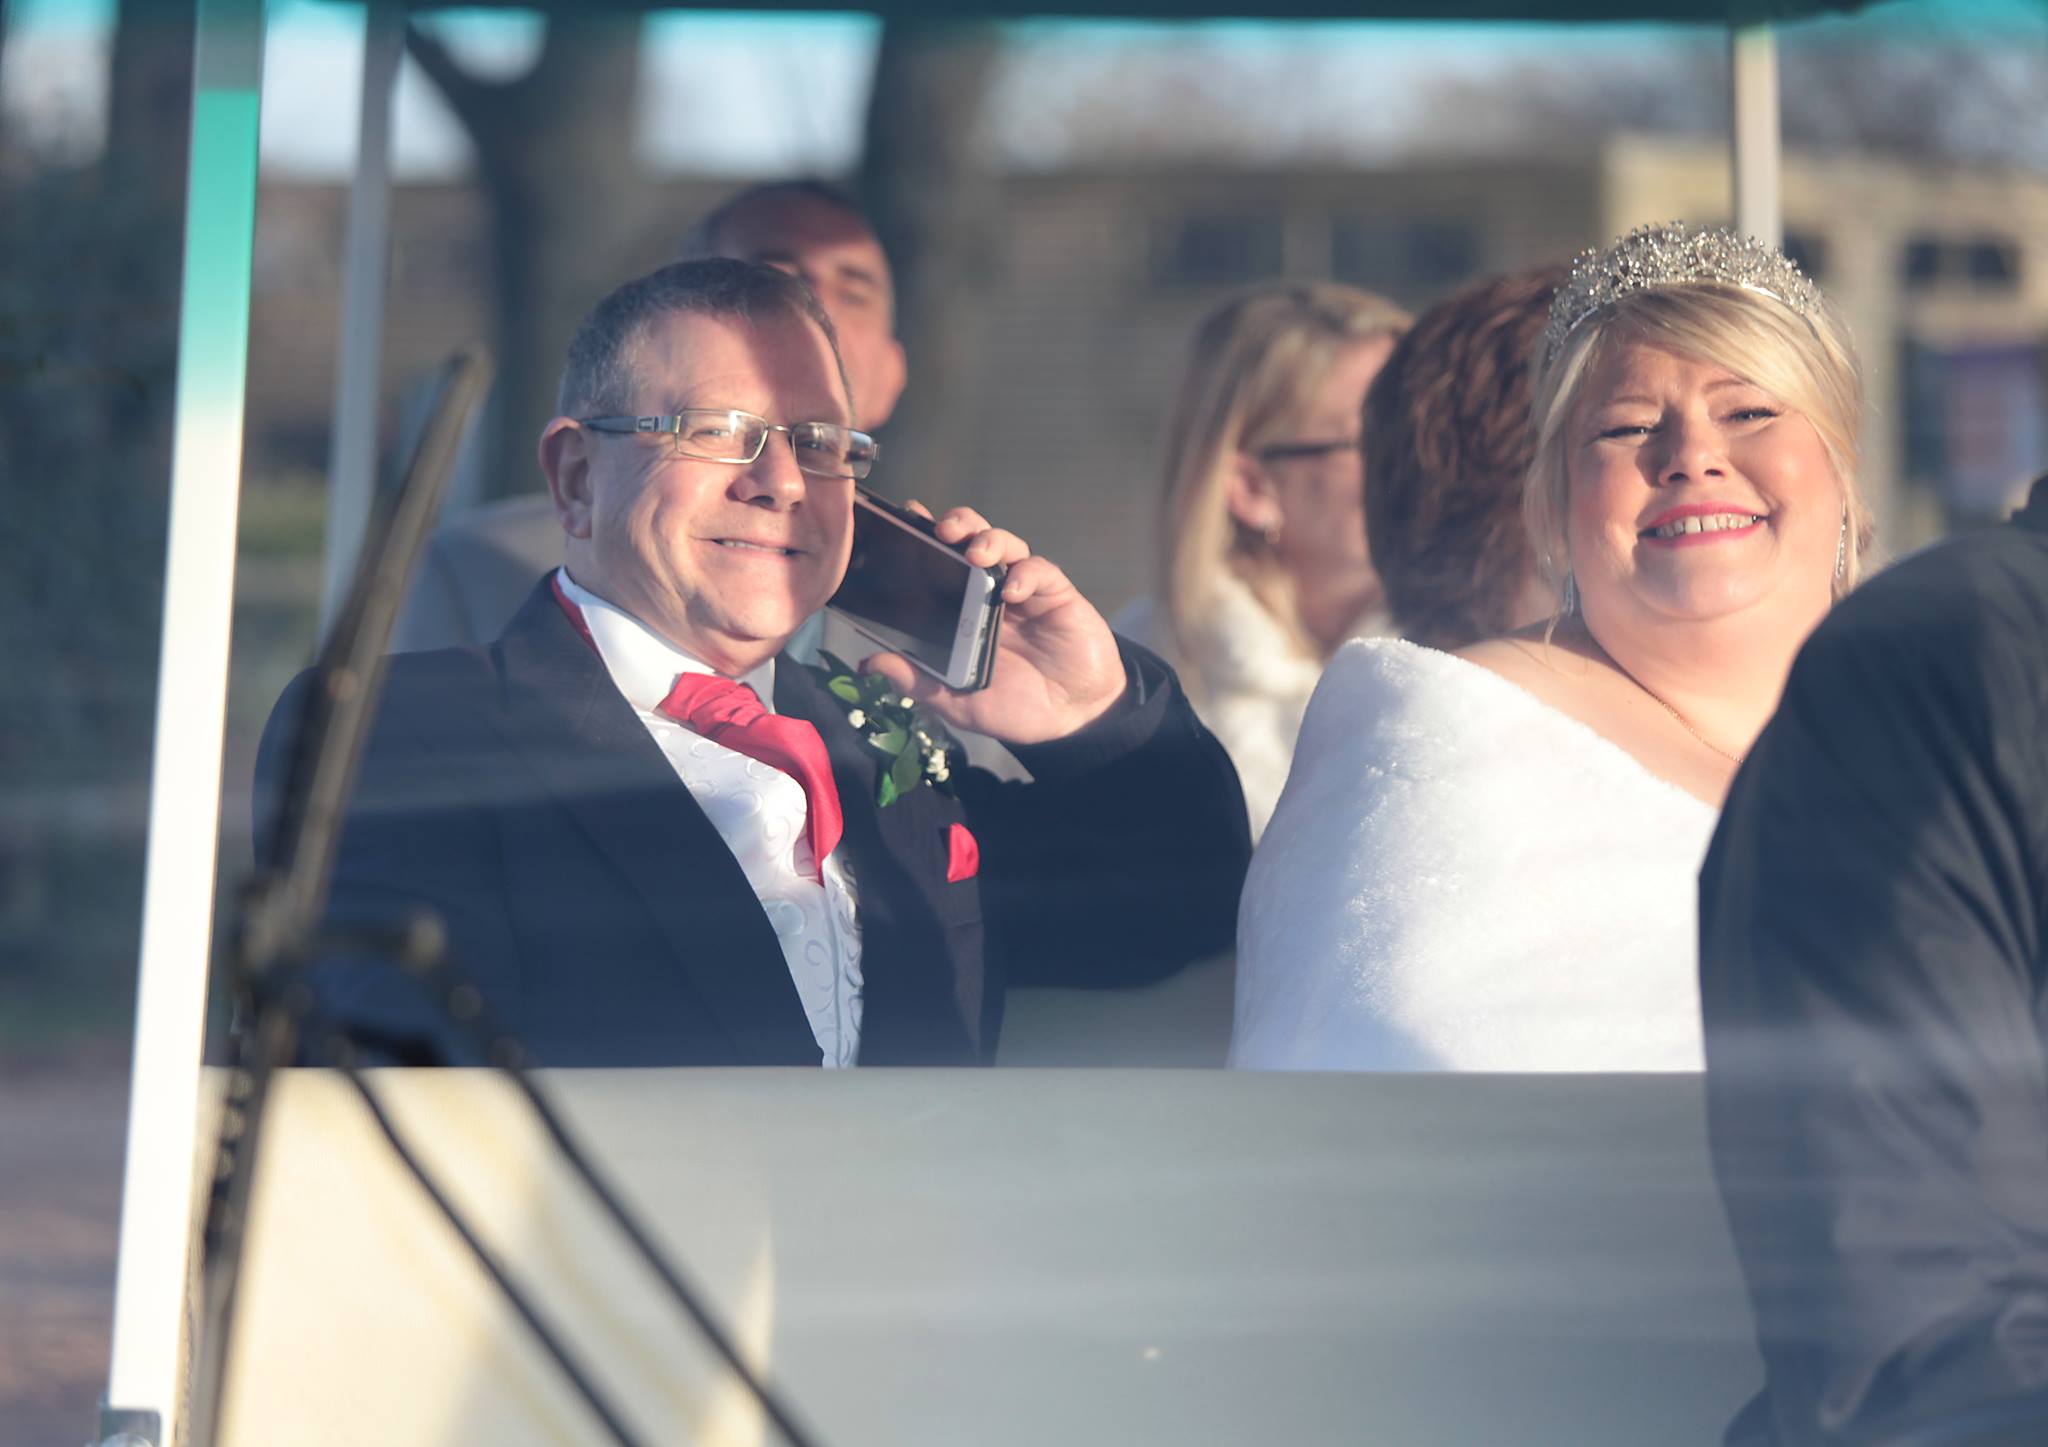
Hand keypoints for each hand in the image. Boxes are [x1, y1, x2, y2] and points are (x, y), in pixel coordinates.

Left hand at [859, 505, 1126, 744]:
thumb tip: (869, 663)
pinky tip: (1013, 590)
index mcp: (960, 610)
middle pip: (970, 539)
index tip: (901, 521)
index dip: (920, 538)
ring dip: (988, 539)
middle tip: (942, 530)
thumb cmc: (1013, 707)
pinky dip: (1026, 574)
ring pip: (1004, 544)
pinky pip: (1040, 570)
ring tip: (976, 553)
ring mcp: (1024, 589)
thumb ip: (918, 682)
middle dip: (955, 525)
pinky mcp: (1056, 593)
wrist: (1072, 719)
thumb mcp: (957, 702)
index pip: (937, 563)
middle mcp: (988, 591)